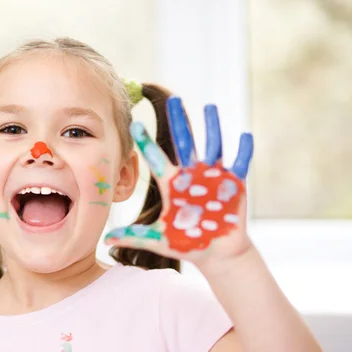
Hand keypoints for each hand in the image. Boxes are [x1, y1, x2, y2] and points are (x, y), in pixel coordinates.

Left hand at [104, 97, 253, 268]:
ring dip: (212, 127)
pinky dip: (243, 150)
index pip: (156, 159)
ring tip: (209, 107)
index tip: (134, 125)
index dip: (145, 142)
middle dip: (178, 122)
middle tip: (172, 99)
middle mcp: (191, 175)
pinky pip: (240, 163)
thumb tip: (106, 239)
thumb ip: (134, 236)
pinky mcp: (234, 184)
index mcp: (172, 185)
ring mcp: (213, 177)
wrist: (214, 252)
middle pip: (183, 143)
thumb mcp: (158, 239)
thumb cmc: (186, 243)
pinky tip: (245, 135)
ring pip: (212, 146)